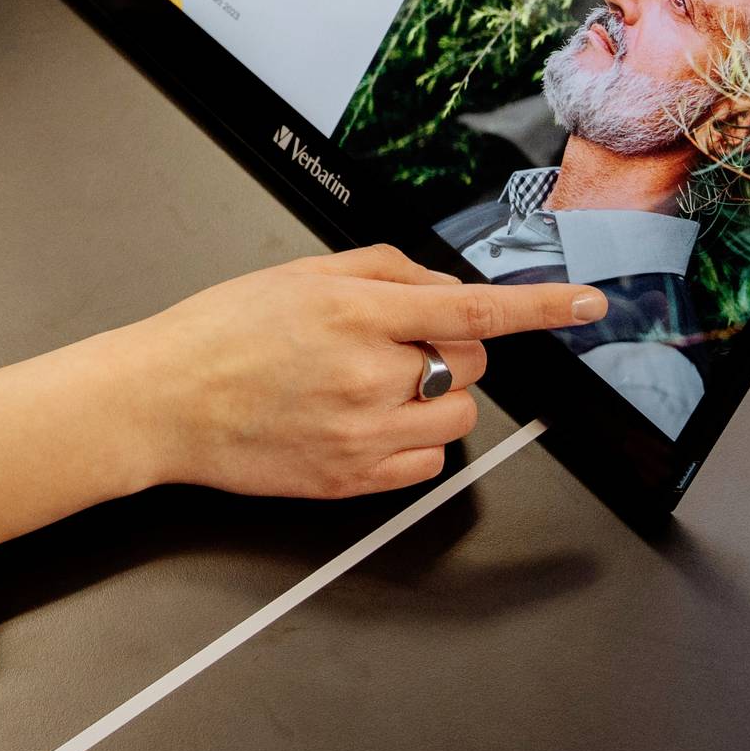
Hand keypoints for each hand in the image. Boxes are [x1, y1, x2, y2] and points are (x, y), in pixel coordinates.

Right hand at [118, 247, 595, 500]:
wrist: (162, 401)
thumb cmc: (219, 333)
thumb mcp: (299, 274)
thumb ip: (384, 270)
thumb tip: (444, 288)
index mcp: (354, 313)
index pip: (473, 311)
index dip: (541, 308)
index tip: (587, 304)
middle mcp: (368, 375)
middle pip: (470, 361)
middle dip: (445, 346)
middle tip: (385, 344)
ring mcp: (363, 435)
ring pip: (457, 415)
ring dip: (432, 396)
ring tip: (366, 386)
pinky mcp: (354, 481)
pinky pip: (428, 465)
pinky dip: (412, 442)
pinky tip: (361, 423)